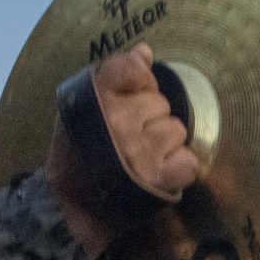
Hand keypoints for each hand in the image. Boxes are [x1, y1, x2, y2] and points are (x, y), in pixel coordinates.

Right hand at [48, 44, 198, 253]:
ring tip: (143, 157)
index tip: (131, 97)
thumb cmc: (77, 154)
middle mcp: (120, 121)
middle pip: (161, 102)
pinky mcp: (157, 178)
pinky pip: (188, 162)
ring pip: (177, 130)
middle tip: (132, 138)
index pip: (134, 69)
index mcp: (98, 99)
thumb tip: (145, 52)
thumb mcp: (82, 107)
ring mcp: (141, 150)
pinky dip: (179, 169)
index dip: (140, 82)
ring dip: (166, 144)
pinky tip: (160, 172)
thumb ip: (114, 77)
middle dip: (152, 118)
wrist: (70, 207)